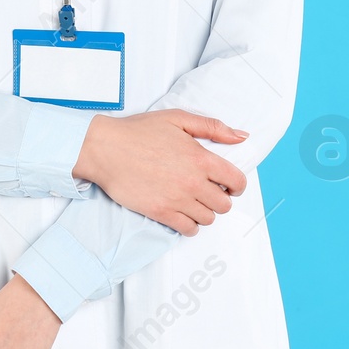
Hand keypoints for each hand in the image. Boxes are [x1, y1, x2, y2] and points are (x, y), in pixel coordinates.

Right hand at [73, 110, 248, 234]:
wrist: (106, 149)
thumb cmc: (139, 131)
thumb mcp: (178, 119)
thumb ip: (213, 127)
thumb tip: (242, 136)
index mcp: (201, 158)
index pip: (236, 181)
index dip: (237, 185)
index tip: (230, 185)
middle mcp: (193, 182)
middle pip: (224, 204)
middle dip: (220, 199)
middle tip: (208, 192)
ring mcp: (177, 199)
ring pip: (208, 219)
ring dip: (205, 212)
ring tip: (194, 201)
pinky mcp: (161, 212)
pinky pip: (188, 229)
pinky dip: (190, 225)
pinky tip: (183, 213)